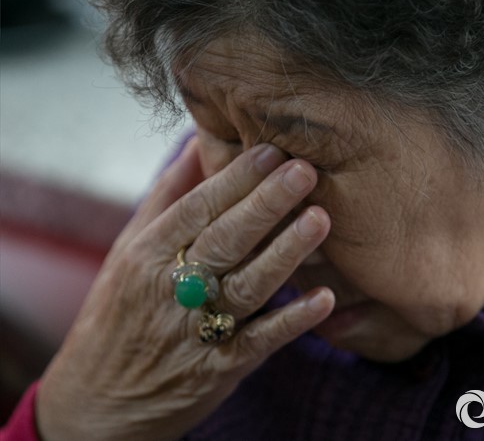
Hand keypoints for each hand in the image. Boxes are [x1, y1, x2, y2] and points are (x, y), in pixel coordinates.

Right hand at [36, 139, 334, 440]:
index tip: (273, 149)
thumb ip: (166, 198)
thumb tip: (196, 142)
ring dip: (286, 253)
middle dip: (267, 203)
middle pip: (224, 240)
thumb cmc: (116, 315)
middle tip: (305, 171)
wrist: (97, 403)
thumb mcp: (127, 252)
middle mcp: (171, 290)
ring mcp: (196, 331)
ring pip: (247, 286)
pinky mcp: (219, 368)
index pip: (196, 208)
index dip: (236, 178)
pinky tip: (324, 298)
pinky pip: (260, 341)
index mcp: (147, 256)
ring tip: (320, 220)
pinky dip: (292, 321)